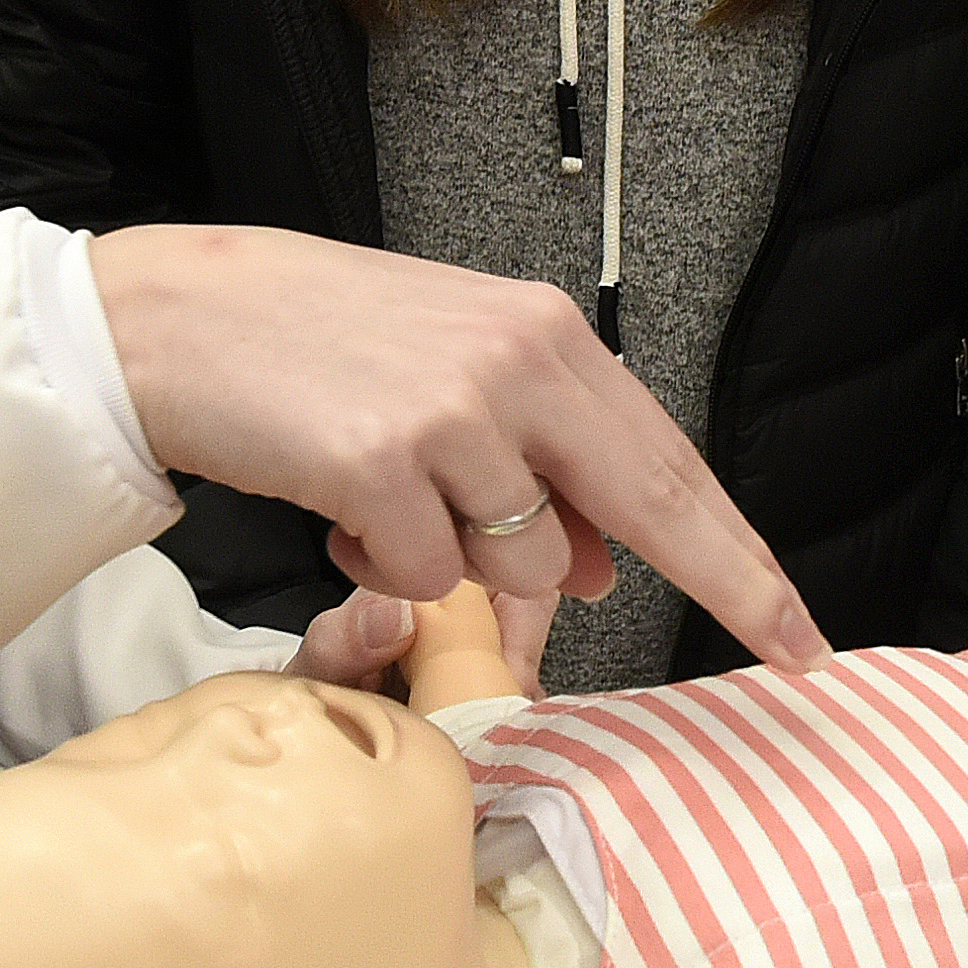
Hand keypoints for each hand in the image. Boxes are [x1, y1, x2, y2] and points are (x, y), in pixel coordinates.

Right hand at [86, 222, 823, 674]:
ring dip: (459, 565)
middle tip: (787, 649)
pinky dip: (383, 567)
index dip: (738, 550)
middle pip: (649, 508)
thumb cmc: (306, 344)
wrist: (173, 318)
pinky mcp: (381, 463)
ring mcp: (453, 412)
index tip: (795, 621)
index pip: (668, 460)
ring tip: (385, 505)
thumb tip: (600, 564)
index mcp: (544, 333)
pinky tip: (339, 510)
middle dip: (721, 585)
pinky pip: (424, 576)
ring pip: (521, 563)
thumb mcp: (446, 376)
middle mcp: (516, 362)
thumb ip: (534, 456)